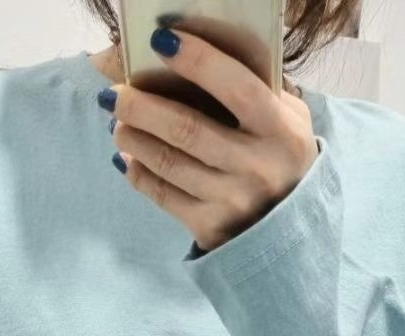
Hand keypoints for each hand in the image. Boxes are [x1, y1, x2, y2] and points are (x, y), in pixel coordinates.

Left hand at [106, 26, 319, 252]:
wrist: (291, 225)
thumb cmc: (279, 156)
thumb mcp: (287, 119)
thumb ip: (255, 89)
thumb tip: (191, 58)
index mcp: (281, 131)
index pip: (237, 88)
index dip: (198, 61)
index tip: (161, 40)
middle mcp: (257, 167)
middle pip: (187, 129)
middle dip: (141, 107)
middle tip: (113, 94)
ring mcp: (232, 201)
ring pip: (168, 163)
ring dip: (133, 138)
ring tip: (118, 123)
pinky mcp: (210, 226)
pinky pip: (162, 196)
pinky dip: (138, 173)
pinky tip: (127, 158)